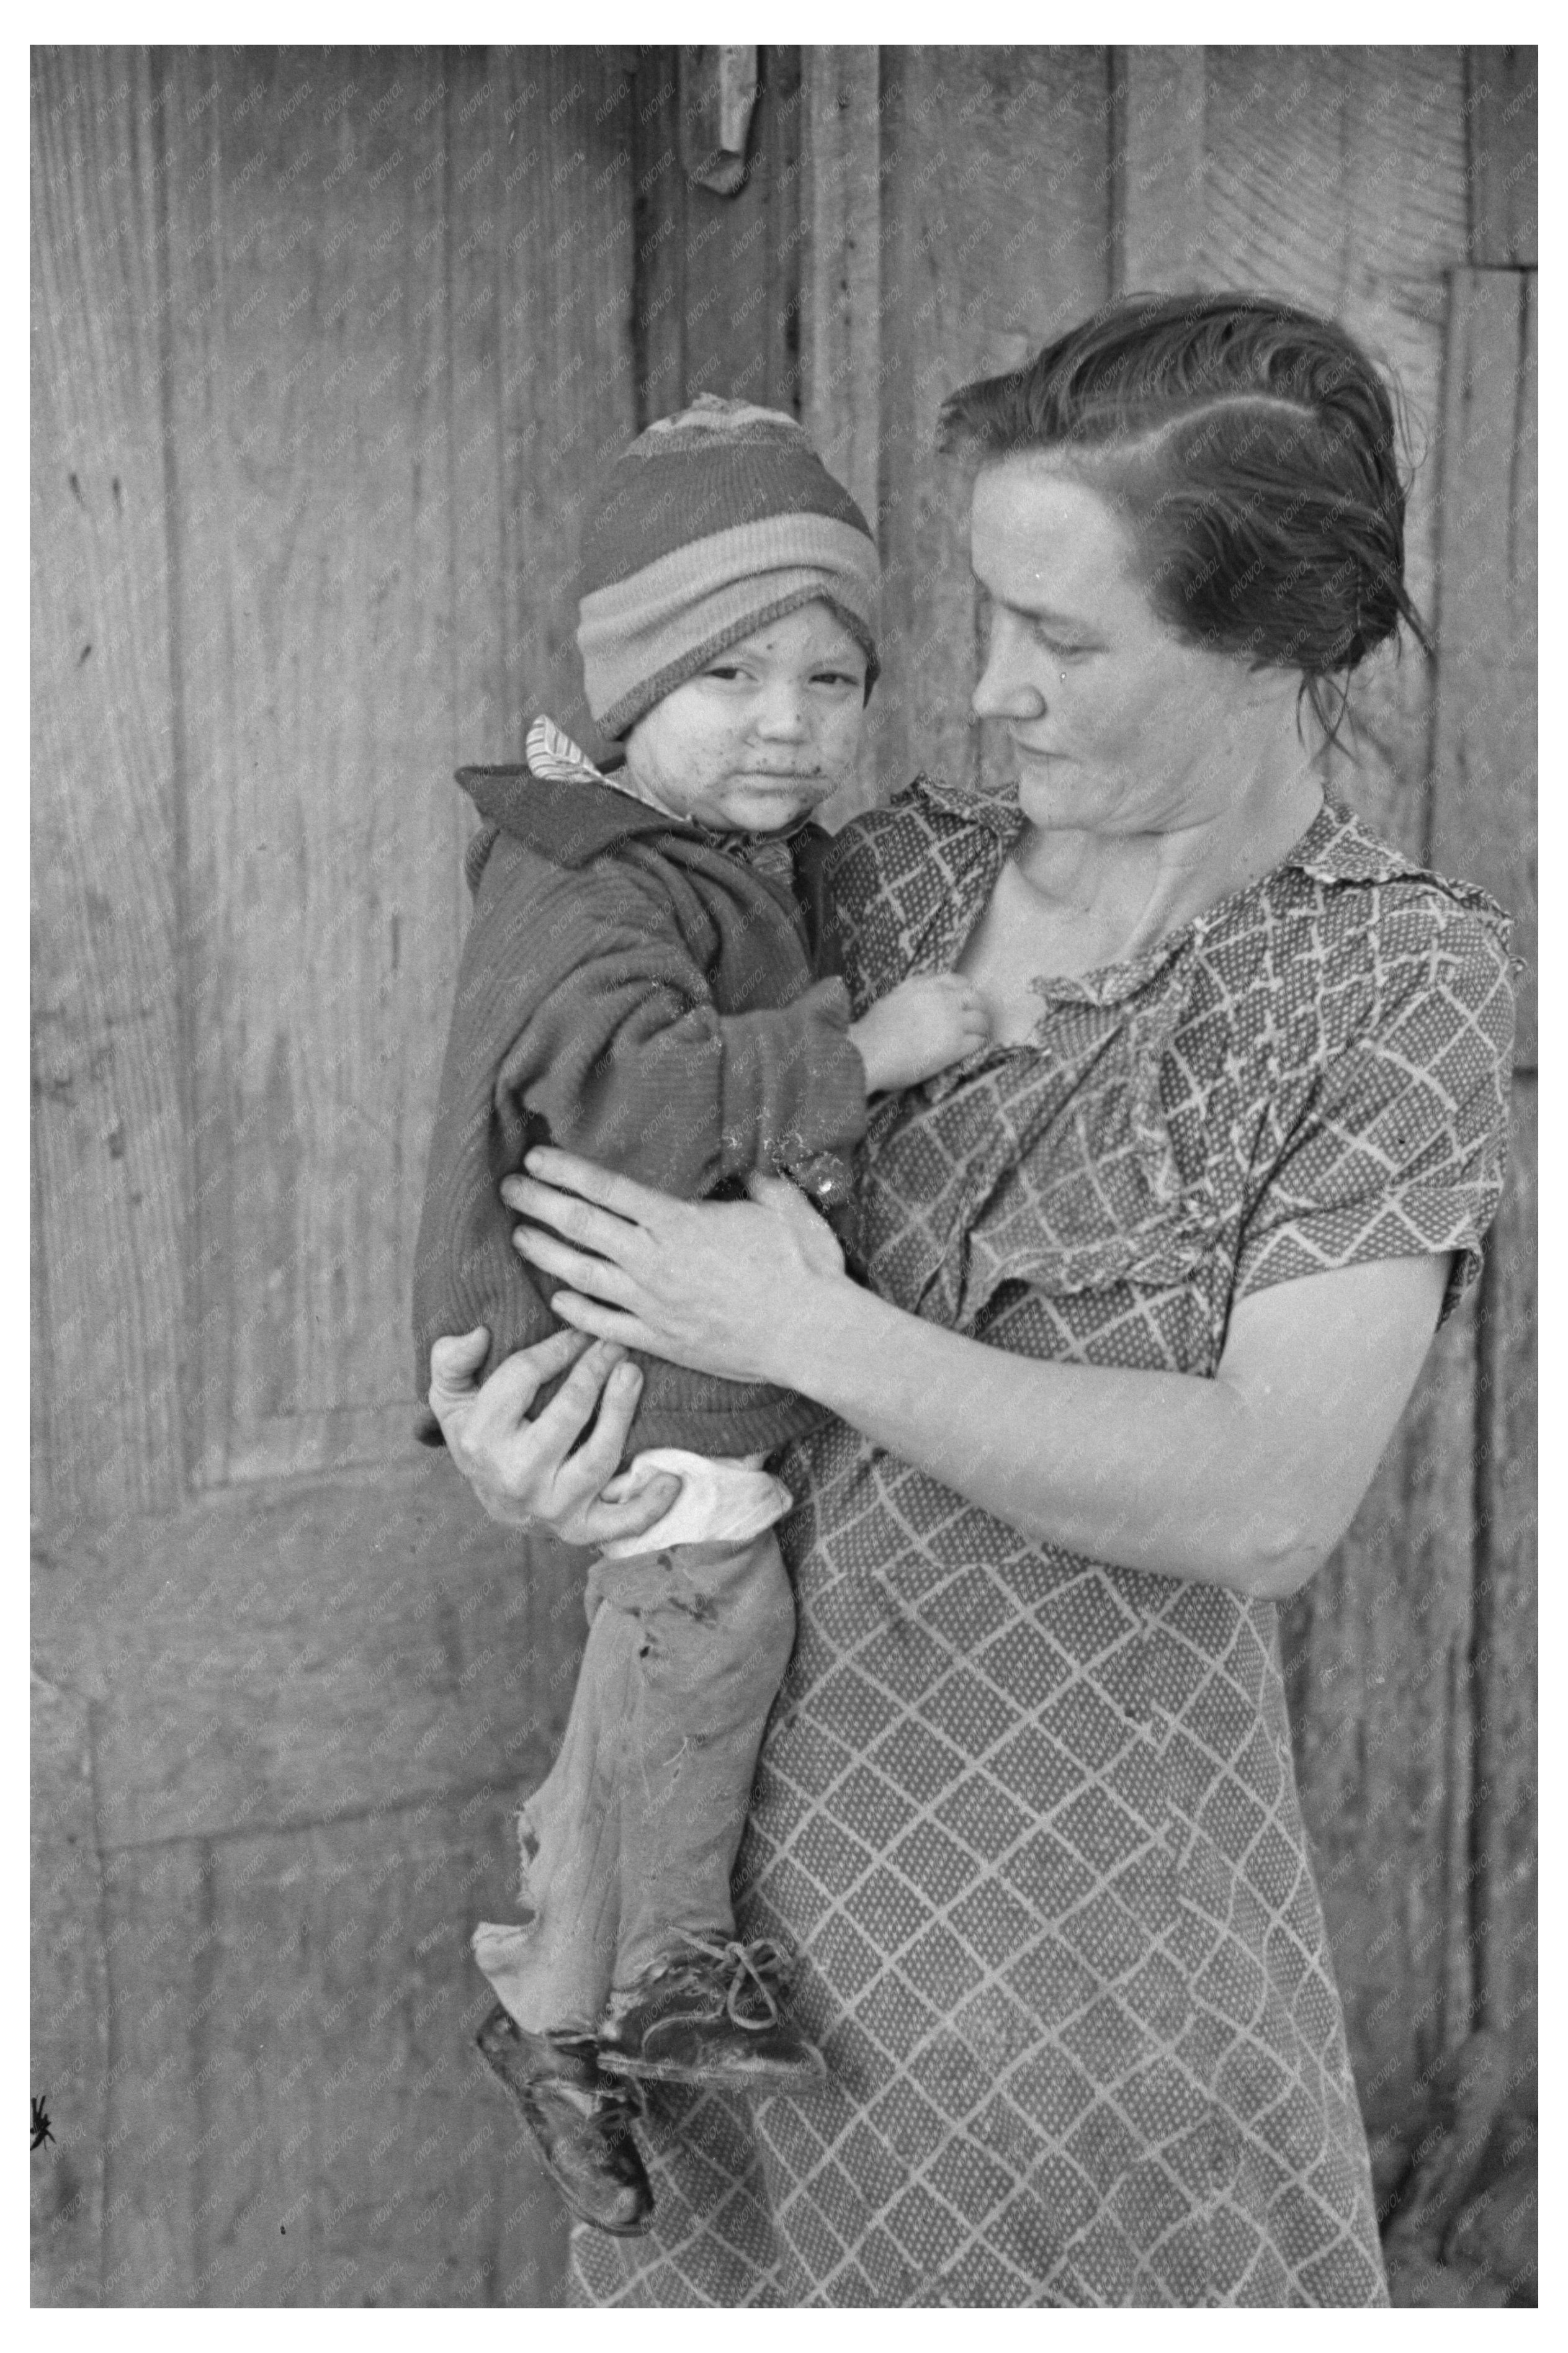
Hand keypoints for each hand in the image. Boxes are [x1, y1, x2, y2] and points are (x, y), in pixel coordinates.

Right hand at [426, 1325, 680, 1545]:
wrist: (494, 1498)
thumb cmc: (480, 1433)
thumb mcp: (450, 1396)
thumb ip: (452, 1361)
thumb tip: (478, 1335)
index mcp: (481, 1438)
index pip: (524, 1380)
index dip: (556, 1349)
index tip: (580, 1332)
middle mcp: (516, 1475)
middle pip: (567, 1416)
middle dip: (594, 1372)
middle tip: (614, 1345)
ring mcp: (551, 1506)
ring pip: (598, 1459)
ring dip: (622, 1413)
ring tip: (633, 1374)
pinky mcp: (580, 1529)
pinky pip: (620, 1523)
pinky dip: (649, 1506)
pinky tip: (672, 1479)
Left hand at [500, 1147, 848, 1387]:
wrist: (811, 1335)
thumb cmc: (802, 1267)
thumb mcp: (782, 1207)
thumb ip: (755, 1181)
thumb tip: (745, 1162)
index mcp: (678, 1222)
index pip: (607, 1189)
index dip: (566, 1171)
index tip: (535, 1158)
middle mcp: (654, 1261)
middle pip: (581, 1226)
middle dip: (540, 1203)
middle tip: (508, 1189)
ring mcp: (652, 1304)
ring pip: (581, 1274)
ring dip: (545, 1254)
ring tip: (519, 1238)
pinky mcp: (661, 1340)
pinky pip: (605, 1324)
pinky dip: (577, 1310)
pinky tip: (557, 1300)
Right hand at [848, 972, 989, 1092]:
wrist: (869, 1051)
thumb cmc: (872, 1032)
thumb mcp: (891, 1000)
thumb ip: (910, 995)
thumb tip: (919, 1002)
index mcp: (923, 985)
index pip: (954, 980)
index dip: (962, 991)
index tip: (962, 1001)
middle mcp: (941, 998)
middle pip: (973, 996)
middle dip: (977, 1007)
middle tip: (976, 1019)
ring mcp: (951, 1020)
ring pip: (980, 1018)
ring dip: (981, 1027)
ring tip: (979, 1035)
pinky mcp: (955, 1044)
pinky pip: (978, 1040)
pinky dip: (978, 1043)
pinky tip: (973, 1049)